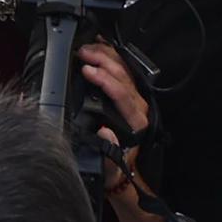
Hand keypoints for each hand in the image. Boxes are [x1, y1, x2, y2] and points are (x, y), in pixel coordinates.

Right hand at [81, 42, 158, 221]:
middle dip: (103, 60)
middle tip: (82, 52)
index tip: (87, 70)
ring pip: (124, 70)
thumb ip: (108, 153)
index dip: (104, 79)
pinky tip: (101, 47)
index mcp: (136, 122)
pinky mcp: (130, 97)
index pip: (121, 93)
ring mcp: (136, 100)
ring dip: (106, 55)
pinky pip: (123, 72)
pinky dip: (112, 58)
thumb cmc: (116, 170)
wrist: (125, 175)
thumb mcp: (110, 168)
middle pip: (123, 76)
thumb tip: (105, 131)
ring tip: (88, 46)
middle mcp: (139, 108)